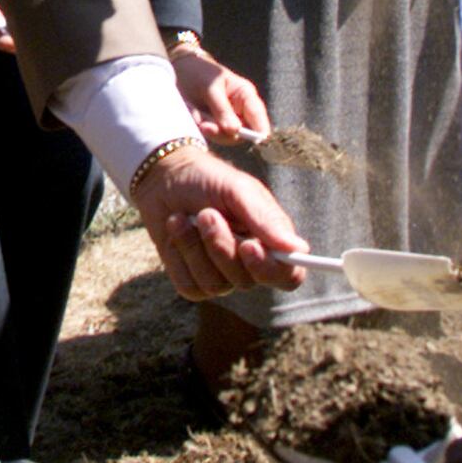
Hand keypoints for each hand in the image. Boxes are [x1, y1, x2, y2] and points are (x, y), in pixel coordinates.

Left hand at [135, 141, 306, 301]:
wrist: (164, 176)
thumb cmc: (207, 179)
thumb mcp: (238, 190)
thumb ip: (265, 219)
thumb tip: (297, 249)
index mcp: (269, 242)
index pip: (288, 276)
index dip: (272, 269)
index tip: (249, 245)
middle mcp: (248, 265)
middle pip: (246, 280)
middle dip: (222, 246)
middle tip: (207, 213)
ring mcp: (219, 275)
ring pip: (216, 285)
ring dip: (196, 248)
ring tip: (185, 216)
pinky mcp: (191, 280)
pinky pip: (190, 285)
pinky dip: (180, 254)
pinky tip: (175, 228)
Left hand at [170, 45, 265, 139]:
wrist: (178, 72)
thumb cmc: (199, 73)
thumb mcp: (210, 87)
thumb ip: (222, 108)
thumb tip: (235, 131)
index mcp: (245, 95)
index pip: (258, 117)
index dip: (260, 132)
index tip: (255, 142)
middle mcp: (240, 111)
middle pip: (242, 133)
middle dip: (224, 133)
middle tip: (205, 126)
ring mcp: (227, 120)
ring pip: (225, 137)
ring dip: (211, 131)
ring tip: (197, 118)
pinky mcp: (214, 127)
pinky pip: (212, 136)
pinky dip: (203, 130)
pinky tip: (195, 119)